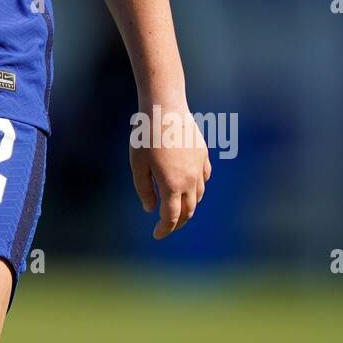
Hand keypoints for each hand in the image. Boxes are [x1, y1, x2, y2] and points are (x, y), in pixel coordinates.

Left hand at [129, 102, 211, 238]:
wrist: (165, 108)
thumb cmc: (146, 136)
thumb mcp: (138, 165)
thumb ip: (144, 190)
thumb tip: (151, 209)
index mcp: (172, 185)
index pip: (171, 217)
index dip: (164, 229)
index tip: (156, 235)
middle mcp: (190, 180)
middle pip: (189, 211)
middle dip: (177, 222)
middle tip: (166, 226)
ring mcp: (199, 167)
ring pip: (198, 195)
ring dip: (188, 206)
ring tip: (176, 208)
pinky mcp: (202, 154)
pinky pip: (203, 178)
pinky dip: (197, 187)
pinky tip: (188, 186)